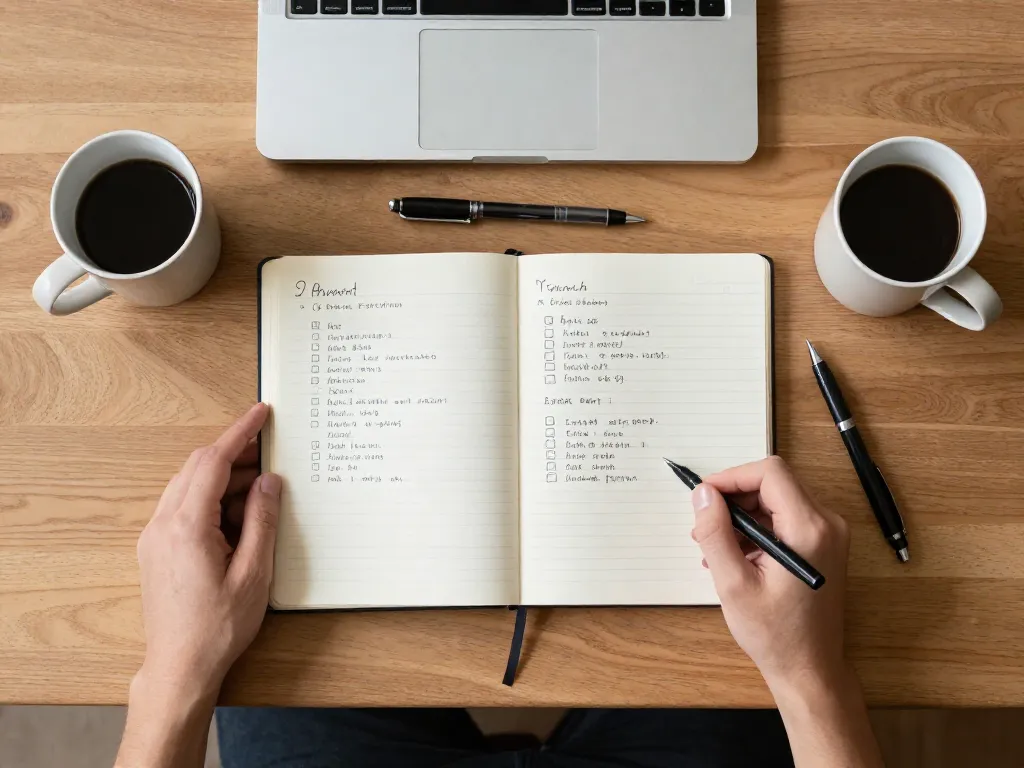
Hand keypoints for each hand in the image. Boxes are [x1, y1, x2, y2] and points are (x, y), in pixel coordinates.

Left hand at [135, 403, 281, 699]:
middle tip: (269, 448)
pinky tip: (235, 510)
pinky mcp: (154, 550)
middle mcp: (162, 525)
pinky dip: (208, 496)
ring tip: (259, 483)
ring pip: (187, 485)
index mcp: (187, 527)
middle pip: (196, 467)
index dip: (239, 433)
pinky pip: (180, 506)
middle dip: (233, 452)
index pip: (212, 462)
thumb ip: (261, 521)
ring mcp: (154, 537)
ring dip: (221, 475)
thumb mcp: (254, 573)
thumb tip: (268, 482)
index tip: (260, 414)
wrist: (179, 666)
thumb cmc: (218, 627)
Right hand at [691, 456, 849, 693]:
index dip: (732, 477)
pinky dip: (757, 529)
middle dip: (734, 499)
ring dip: (742, 516)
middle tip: (703, 526)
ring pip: (777, 500)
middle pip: (774, 484)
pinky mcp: (824, 545)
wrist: (810, 669)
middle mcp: (827, 524)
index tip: (704, 497)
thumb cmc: (775, 634)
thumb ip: (715, 532)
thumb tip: (703, 494)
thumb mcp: (733, 583)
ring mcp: (829, 534)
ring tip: (714, 547)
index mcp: (809, 529)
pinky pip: (786, 519)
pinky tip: (734, 556)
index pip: (770, 473)